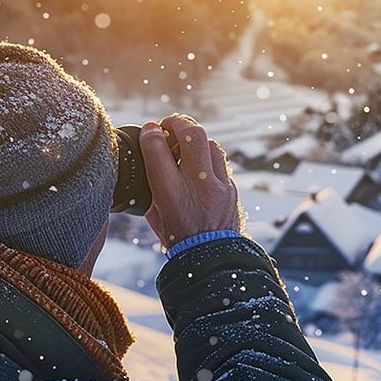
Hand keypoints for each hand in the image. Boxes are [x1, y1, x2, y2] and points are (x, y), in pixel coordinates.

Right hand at [139, 114, 243, 248]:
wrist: (211, 258)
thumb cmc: (177, 236)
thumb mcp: (154, 212)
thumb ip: (151, 182)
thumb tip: (150, 148)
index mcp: (170, 194)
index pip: (157, 150)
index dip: (150, 133)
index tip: (149, 130)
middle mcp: (197, 186)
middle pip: (192, 135)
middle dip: (178, 122)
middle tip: (168, 124)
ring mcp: (219, 186)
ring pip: (210, 144)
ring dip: (195, 137)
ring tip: (184, 141)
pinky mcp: (231, 189)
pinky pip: (220, 161)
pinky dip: (207, 155)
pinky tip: (199, 159)